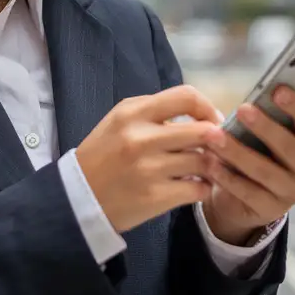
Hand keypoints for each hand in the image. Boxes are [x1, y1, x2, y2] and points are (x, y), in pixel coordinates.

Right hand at [76, 84, 227, 233]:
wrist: (78, 196)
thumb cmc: (104, 154)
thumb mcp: (120, 121)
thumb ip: (156, 113)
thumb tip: (203, 117)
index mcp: (133, 113)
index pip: (186, 96)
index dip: (208, 108)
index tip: (211, 121)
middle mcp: (141, 138)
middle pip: (203, 131)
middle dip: (216, 140)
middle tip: (215, 148)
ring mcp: (149, 169)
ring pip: (203, 161)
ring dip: (209, 166)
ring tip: (201, 168)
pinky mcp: (155, 197)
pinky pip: (198, 188)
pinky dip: (202, 187)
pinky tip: (193, 186)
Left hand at [199, 78, 294, 245]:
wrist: (249, 197)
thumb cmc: (266, 152)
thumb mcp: (285, 130)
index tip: (277, 89)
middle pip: (289, 148)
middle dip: (265, 127)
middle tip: (242, 109)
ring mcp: (291, 193)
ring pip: (264, 171)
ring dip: (238, 152)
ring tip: (214, 136)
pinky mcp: (269, 210)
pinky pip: (247, 192)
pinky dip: (227, 177)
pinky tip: (210, 163)